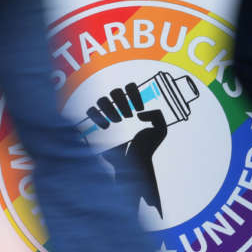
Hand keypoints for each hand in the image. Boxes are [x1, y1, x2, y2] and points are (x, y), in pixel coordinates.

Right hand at [90, 83, 167, 216]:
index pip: (130, 88)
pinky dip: (97, 116)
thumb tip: (140, 113)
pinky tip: (107, 127)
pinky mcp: (95, 125)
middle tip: (129, 116)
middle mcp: (119, 108)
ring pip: (102, 99)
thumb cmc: (147, 146)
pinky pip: (90, 112)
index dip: (134, 94)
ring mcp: (106, 115)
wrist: (134, 163)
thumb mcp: (161, 130)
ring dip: (111, 108)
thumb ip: (158, 116)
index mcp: (133, 106)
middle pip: (115, 92)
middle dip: (123, 102)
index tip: (140, 108)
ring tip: (119, 121)